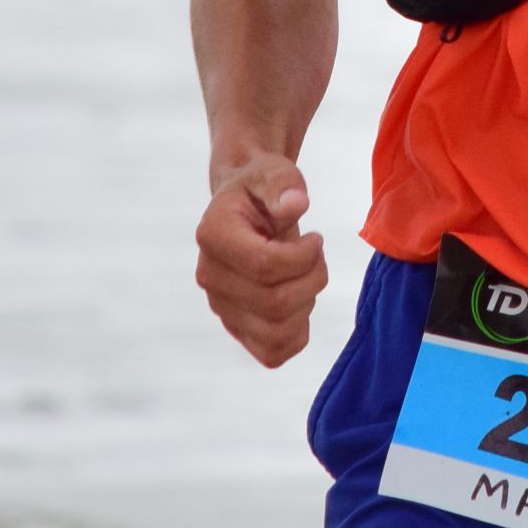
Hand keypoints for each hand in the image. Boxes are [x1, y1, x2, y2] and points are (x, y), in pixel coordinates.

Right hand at [196, 155, 326, 366]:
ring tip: (306, 275)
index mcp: (212, 236)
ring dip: (307, 304)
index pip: (264, 267)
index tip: (316, 237)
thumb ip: (283, 185)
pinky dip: (297, 333)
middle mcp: (209, 276)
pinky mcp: (237, 328)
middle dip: (312, 279)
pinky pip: (272, 353)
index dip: (304, 257)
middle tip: (317, 255)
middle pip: (274, 303)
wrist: (246, 205)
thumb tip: (295, 204)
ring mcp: (221, 307)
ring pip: (276, 333)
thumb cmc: (262, 189)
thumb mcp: (274, 174)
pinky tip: (300, 300)